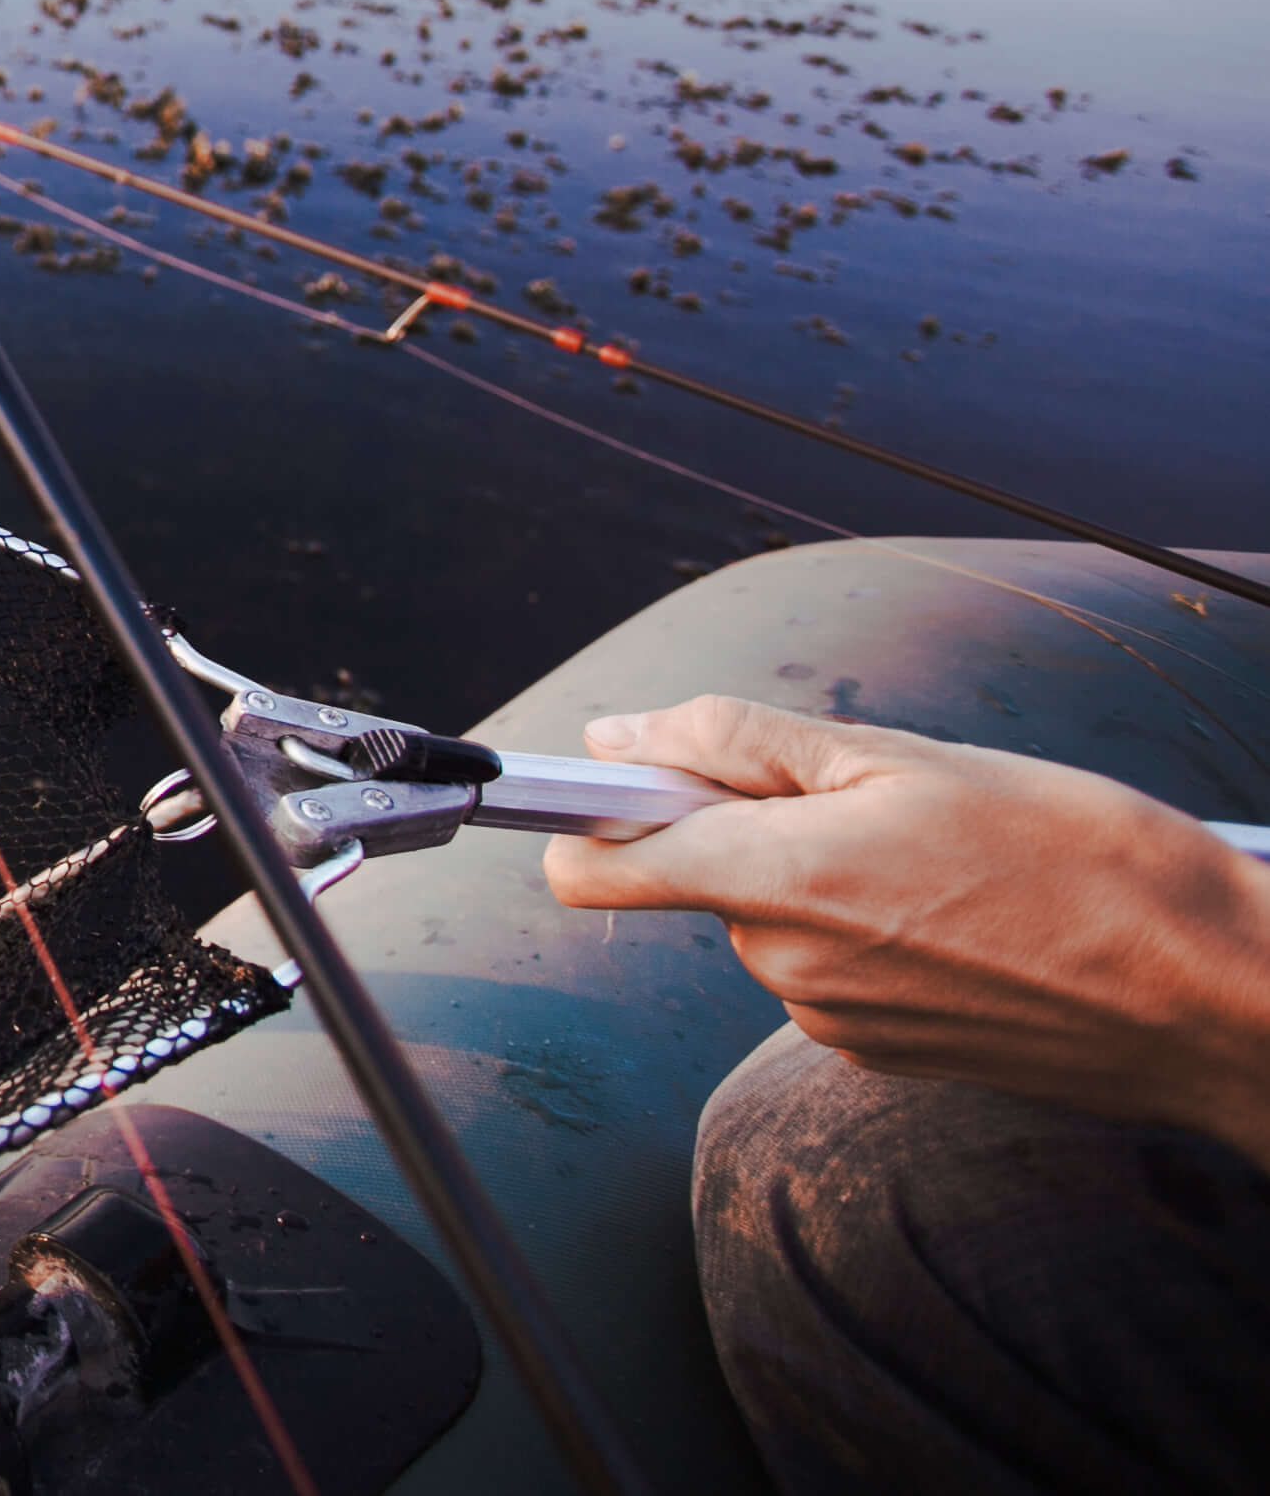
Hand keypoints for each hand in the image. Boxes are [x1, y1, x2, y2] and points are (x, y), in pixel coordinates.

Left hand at [547, 696, 1269, 1166]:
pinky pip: (836, 965)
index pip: (596, 868)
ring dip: (832, 875)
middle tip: (881, 796)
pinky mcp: (883, 1054)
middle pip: (707, 873)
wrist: (1213, 998)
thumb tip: (620, 737)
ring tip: (952, 859)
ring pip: (779, 916)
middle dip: (762, 824)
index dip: (584, 813)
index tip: (602, 776)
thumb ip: (740, 745)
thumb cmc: (1083, 860)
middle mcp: (787, 968)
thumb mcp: (908, 759)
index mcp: (780, 883)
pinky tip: (968, 913)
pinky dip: (877, 928)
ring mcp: (835, 1021)